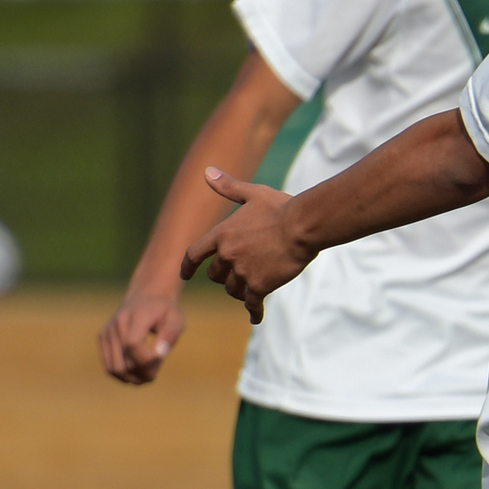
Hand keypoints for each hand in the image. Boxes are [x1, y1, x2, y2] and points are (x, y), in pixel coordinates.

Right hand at [97, 290, 185, 384]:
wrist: (147, 297)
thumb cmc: (165, 312)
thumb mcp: (176, 320)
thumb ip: (170, 336)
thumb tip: (159, 355)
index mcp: (137, 316)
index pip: (133, 344)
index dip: (147, 360)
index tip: (160, 361)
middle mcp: (117, 323)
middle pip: (124, 362)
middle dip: (142, 374)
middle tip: (155, 373)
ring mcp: (106, 332)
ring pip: (114, 369)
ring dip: (133, 378)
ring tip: (147, 375)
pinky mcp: (102, 339)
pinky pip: (109, 367)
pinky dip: (123, 376)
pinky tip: (137, 373)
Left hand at [182, 169, 307, 322]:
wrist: (303, 226)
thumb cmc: (280, 207)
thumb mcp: (253, 193)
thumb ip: (228, 186)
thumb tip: (207, 171)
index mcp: (221, 234)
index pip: (194, 253)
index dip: (188, 265)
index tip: (185, 274)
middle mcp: (227, 255)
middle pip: (215, 275)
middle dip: (223, 276)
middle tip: (236, 276)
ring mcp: (243, 272)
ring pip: (233, 290)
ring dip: (240, 291)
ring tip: (250, 291)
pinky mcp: (260, 285)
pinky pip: (252, 304)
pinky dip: (254, 312)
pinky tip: (255, 318)